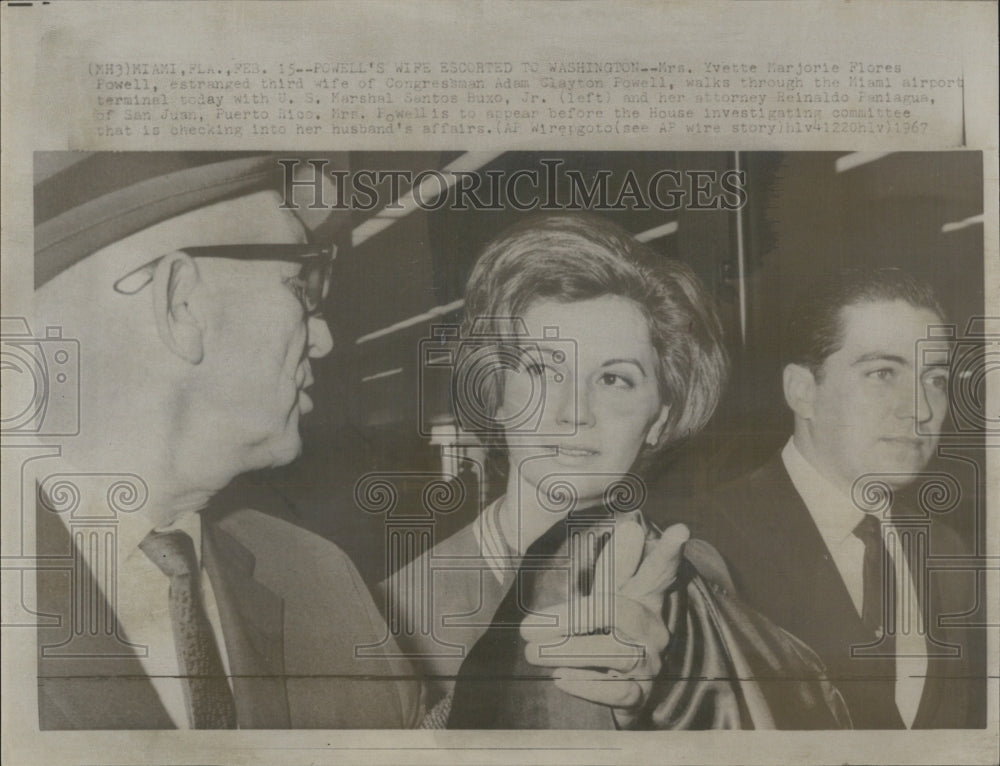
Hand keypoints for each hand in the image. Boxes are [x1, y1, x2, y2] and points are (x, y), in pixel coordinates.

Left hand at [520, 519, 689, 728]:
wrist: (618, 691)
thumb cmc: (606, 632)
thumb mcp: (608, 596)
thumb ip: (614, 567)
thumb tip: (632, 526)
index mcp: (645, 598)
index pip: (657, 571)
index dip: (667, 552)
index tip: (680, 529)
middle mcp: (653, 629)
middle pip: (618, 611)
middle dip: (570, 617)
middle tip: (526, 628)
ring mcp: (650, 664)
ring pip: (615, 652)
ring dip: (567, 651)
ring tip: (532, 652)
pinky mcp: (640, 696)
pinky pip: (619, 692)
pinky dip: (587, 685)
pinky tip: (560, 678)